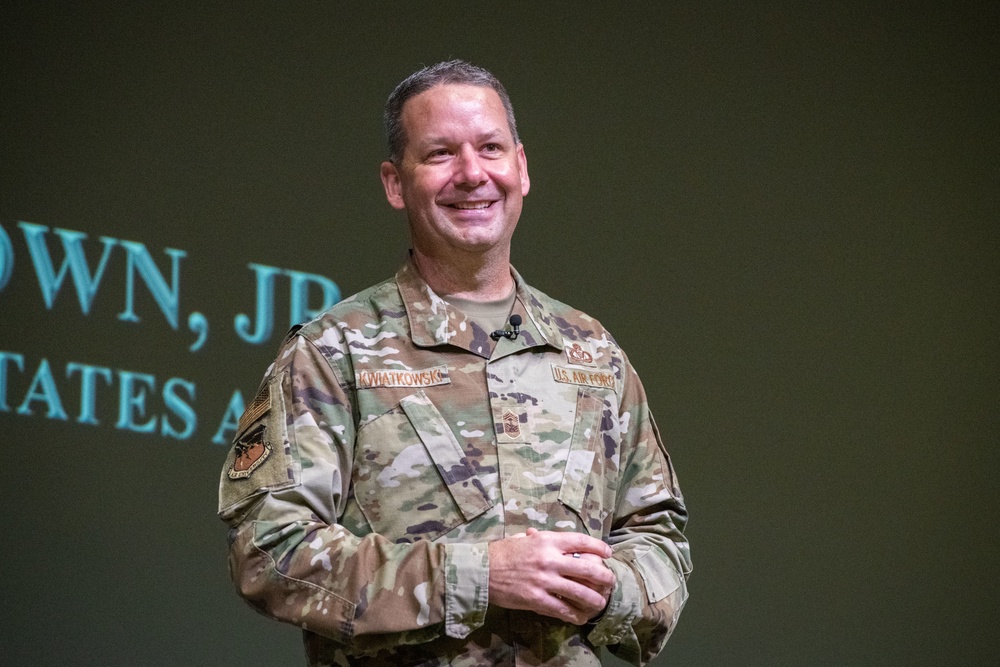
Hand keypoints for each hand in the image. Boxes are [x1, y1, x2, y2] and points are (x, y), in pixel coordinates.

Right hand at [488, 528, 614, 624]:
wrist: (481, 570)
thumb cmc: (502, 553)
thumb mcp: (523, 539)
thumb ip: (542, 539)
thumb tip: (558, 541)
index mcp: (547, 540)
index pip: (581, 541)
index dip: (599, 547)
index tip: (608, 553)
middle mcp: (549, 559)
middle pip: (588, 568)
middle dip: (604, 576)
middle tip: (610, 581)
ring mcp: (544, 581)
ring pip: (580, 592)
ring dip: (595, 600)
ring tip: (600, 603)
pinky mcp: (536, 599)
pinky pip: (562, 609)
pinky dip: (574, 615)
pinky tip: (580, 617)